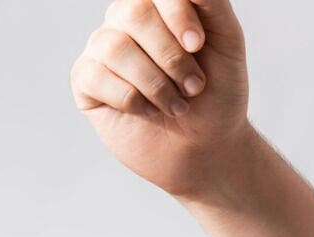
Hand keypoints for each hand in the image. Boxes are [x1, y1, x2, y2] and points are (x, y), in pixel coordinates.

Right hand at [71, 0, 251, 198]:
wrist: (205, 146)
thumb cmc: (217, 92)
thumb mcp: (227, 40)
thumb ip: (210, 2)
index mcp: (159, 4)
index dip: (176, 13)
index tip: (198, 46)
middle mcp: (126, 21)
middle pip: (132, 14)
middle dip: (169, 55)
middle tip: (194, 86)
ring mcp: (103, 50)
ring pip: (114, 48)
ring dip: (155, 83)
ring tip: (176, 105)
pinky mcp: (86, 83)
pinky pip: (97, 77)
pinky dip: (131, 99)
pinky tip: (148, 111)